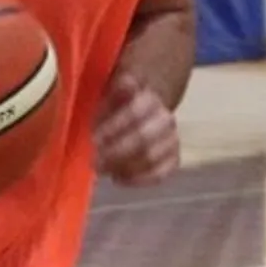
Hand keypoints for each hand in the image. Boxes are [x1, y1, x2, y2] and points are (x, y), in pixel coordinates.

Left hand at [92, 67, 179, 185]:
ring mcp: (172, 140)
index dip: (113, 127)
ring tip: (102, 170)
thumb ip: (110, 92)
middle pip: (143, 138)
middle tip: (94, 161)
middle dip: (115, 152)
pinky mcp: (173, 159)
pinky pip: (159, 174)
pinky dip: (137, 179)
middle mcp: (165, 118)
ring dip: (123, 166)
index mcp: (149, 98)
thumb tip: (117, 87)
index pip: (134, 112)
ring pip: (151, 158)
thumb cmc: (118, 105)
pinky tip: (118, 178)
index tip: (92, 139)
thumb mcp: (109, 92)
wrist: (143, 114)